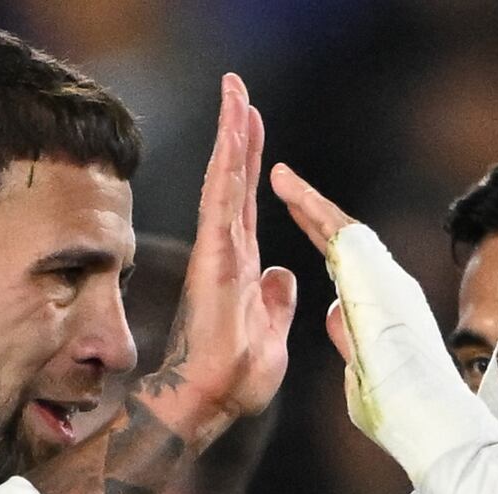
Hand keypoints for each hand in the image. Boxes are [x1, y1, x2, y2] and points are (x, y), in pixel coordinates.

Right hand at [137, 75, 296, 448]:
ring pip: (228, 179)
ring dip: (233, 134)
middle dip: (239, 134)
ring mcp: (220, 250)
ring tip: (236, 91)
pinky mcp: (217, 254)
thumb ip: (276, 301)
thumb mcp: (273, 333)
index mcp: (241, 266)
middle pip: (236, 181)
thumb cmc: (237, 378)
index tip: (253, 128)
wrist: (213, 399)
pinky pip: (224, 197)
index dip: (252, 164)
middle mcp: (227, 251)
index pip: (248, 204)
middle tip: (238, 89)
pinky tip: (234, 129)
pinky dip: (229, 161)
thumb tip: (284, 274)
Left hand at [268, 160, 476, 470]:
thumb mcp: (363, 370)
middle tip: (285, 185)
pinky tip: (288, 189)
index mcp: (383, 308)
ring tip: (281, 179)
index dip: (324, 243)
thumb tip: (334, 312)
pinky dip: (312, 207)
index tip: (306, 228)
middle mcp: (388, 285)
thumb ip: (349, 338)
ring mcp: (385, 276)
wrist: (423, 414)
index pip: (348, 267)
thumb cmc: (401, 409)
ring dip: (309, 203)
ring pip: (341, 228)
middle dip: (314, 212)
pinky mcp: (375, 274)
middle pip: (344, 239)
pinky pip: (338, 231)